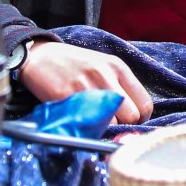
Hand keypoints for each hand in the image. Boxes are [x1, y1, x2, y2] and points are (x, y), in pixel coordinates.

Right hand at [18, 41, 154, 124]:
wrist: (40, 57)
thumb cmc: (74, 64)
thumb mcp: (103, 65)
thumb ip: (120, 85)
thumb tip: (136, 115)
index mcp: (118, 68)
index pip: (145, 104)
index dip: (139, 118)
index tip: (128, 120)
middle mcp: (106, 76)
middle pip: (132, 117)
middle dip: (123, 125)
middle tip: (110, 123)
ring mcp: (87, 88)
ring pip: (112, 124)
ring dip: (105, 128)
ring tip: (93, 120)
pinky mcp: (68, 99)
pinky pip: (88, 125)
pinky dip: (87, 129)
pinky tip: (81, 120)